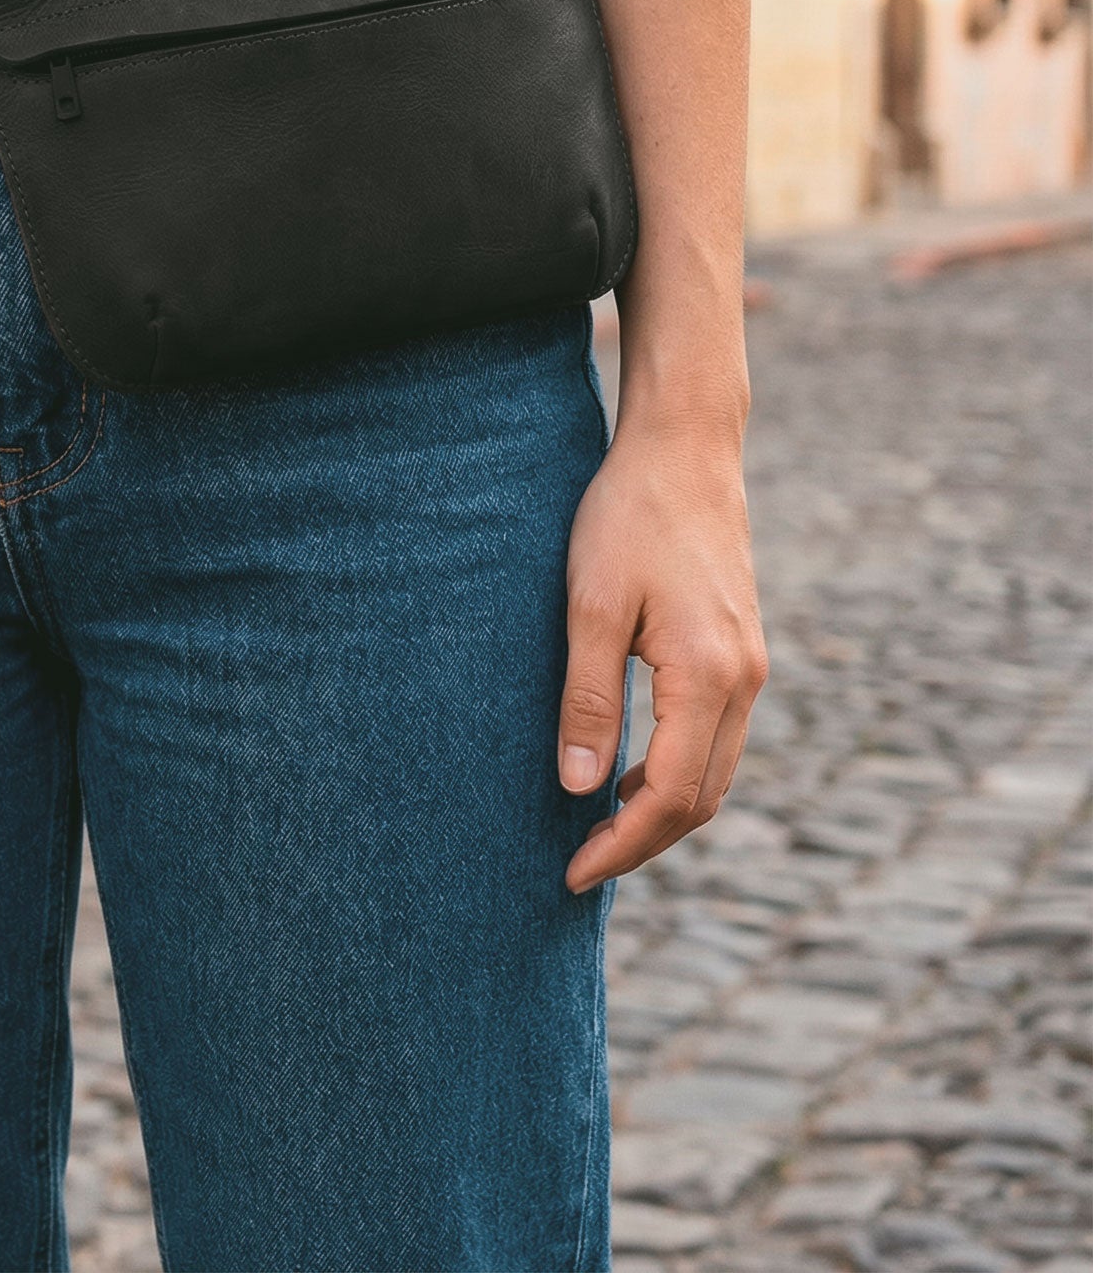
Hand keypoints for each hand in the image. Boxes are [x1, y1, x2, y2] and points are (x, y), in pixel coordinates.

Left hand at [557, 410, 766, 892]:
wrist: (684, 449)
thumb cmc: (627, 517)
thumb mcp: (589, 605)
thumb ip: (588, 699)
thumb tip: (580, 788)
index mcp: (709, 677)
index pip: (673, 798)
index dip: (623, 846)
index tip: (572, 874)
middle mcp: (745, 682)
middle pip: (702, 798)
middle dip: (643, 842)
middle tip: (578, 865)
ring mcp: (750, 666)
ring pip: (715, 772)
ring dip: (662, 811)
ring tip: (597, 830)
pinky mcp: (741, 650)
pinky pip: (716, 737)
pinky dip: (677, 771)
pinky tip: (630, 771)